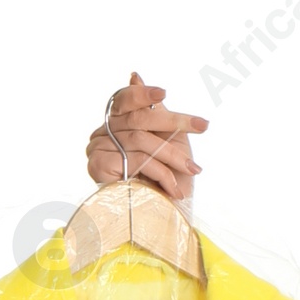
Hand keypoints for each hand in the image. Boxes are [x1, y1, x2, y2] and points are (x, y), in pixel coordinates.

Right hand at [85, 70, 207, 201]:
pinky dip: (160, 172)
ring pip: (141, 140)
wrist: (162, 225)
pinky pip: (136, 159)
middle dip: (174, 122)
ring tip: (194, 168)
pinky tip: (175, 188)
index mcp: (114, 127)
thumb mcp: (168, 142)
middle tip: (202, 125)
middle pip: (138, 119)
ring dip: (173, 155)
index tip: (165, 93)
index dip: (142, 94)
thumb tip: (134, 74)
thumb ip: (155, 111)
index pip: (123, 100)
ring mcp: (97, 152)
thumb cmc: (168, 184)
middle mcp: (100, 136)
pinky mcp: (99, 169)